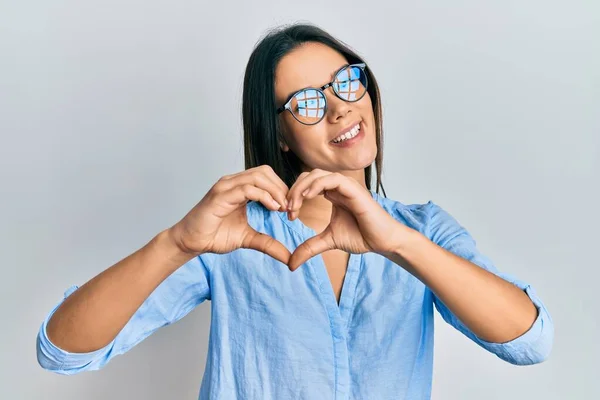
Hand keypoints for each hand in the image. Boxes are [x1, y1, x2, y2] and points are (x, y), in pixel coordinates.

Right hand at [168, 165, 290, 264]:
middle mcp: (233, 182)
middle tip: (290, 208)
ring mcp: (226, 186)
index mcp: (240, 187)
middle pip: (265, 172)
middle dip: (282, 188)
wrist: (191, 241)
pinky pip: (247, 188)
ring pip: (258, 176)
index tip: (291, 209)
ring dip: (275, 191)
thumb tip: (288, 258)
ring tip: (282, 208)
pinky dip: (264, 196)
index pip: (267, 176)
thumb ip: (268, 243)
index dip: (282, 189)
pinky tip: (272, 208)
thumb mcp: (248, 239)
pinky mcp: (220, 195)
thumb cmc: (214, 236)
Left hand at [286, 169, 410, 270]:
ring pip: (317, 174)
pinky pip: (331, 179)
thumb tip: (291, 264)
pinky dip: (317, 185)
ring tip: (295, 205)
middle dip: (293, 190)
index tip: (289, 215)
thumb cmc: (362, 236)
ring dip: (302, 188)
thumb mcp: (328, 241)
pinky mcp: (353, 189)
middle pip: (308, 176)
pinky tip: (308, 197)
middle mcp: (337, 186)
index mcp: (332, 193)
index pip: (306, 184)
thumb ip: (310, 247)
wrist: (383, 241)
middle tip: (288, 210)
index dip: (294, 195)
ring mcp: (346, 186)